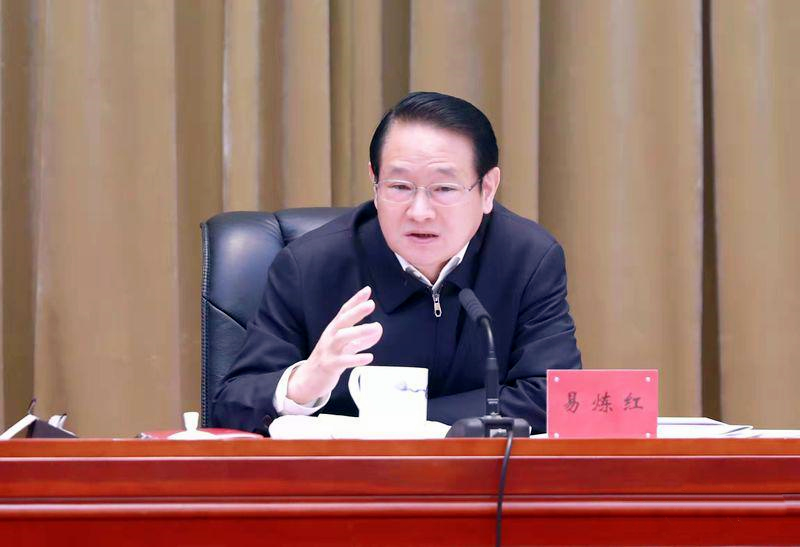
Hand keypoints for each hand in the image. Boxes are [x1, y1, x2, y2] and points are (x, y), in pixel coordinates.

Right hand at [286, 286, 382, 404]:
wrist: (308, 379)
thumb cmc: (329, 359)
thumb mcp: (345, 346)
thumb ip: (362, 338)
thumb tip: (379, 329)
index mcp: (334, 330)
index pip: (344, 311)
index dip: (355, 301)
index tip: (367, 290)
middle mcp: (330, 337)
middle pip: (342, 321)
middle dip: (356, 311)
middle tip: (371, 304)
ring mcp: (329, 351)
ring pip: (342, 337)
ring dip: (360, 331)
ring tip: (376, 327)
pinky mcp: (330, 366)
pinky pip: (343, 361)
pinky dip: (357, 358)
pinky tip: (369, 357)